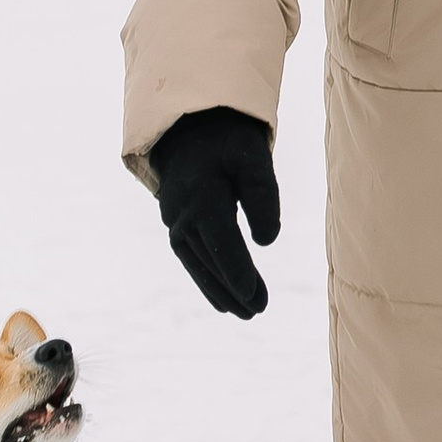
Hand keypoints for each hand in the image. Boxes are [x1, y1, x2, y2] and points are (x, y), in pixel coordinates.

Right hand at [148, 105, 279, 314]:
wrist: (192, 128)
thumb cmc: (230, 143)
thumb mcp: (253, 157)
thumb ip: (263, 195)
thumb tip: (267, 241)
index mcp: (201, 194)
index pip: (220, 239)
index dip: (236, 268)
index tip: (252, 294)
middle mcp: (182, 213)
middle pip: (209, 258)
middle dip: (232, 287)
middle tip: (259, 310)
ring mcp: (174, 221)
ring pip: (197, 264)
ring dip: (219, 290)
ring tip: (245, 312)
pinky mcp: (176, 226)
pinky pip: (191, 259)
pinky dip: (206, 280)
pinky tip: (224, 300)